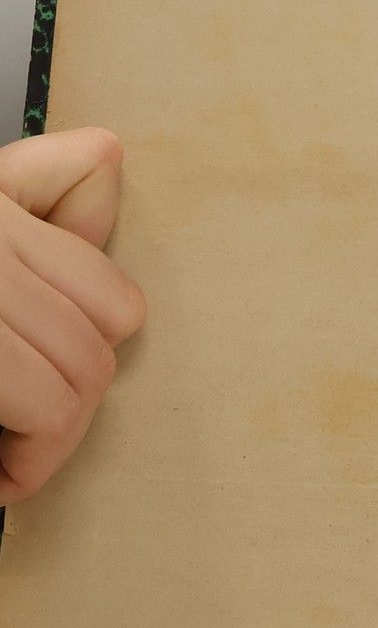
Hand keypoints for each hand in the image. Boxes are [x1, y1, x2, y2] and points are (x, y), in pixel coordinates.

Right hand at [0, 128, 145, 503]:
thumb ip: (41, 183)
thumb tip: (110, 155)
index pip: (116, 307)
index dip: (92, 353)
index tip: (49, 380)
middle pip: (94, 360)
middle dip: (66, 413)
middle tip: (21, 439)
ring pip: (63, 401)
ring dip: (37, 449)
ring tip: (3, 459)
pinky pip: (26, 423)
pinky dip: (11, 472)